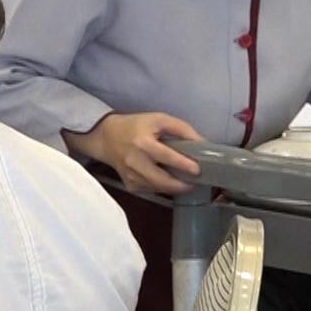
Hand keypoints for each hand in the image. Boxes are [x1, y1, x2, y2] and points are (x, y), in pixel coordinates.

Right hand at [72, 112, 202, 195]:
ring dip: (174, 188)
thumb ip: (181, 129)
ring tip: (186, 182)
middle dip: (180, 185)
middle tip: (195, 182)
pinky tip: (169, 181)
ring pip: (157, 188)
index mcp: (142, 143)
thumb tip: (202, 143)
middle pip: (161, 180)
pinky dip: (162, 187)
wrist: (107, 138)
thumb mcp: (159, 119)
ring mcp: (131, 176)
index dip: (183, 164)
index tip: (197, 169)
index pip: (165, 157)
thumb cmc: (136, 126)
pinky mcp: (130, 185)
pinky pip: (151, 190)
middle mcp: (135, 161)